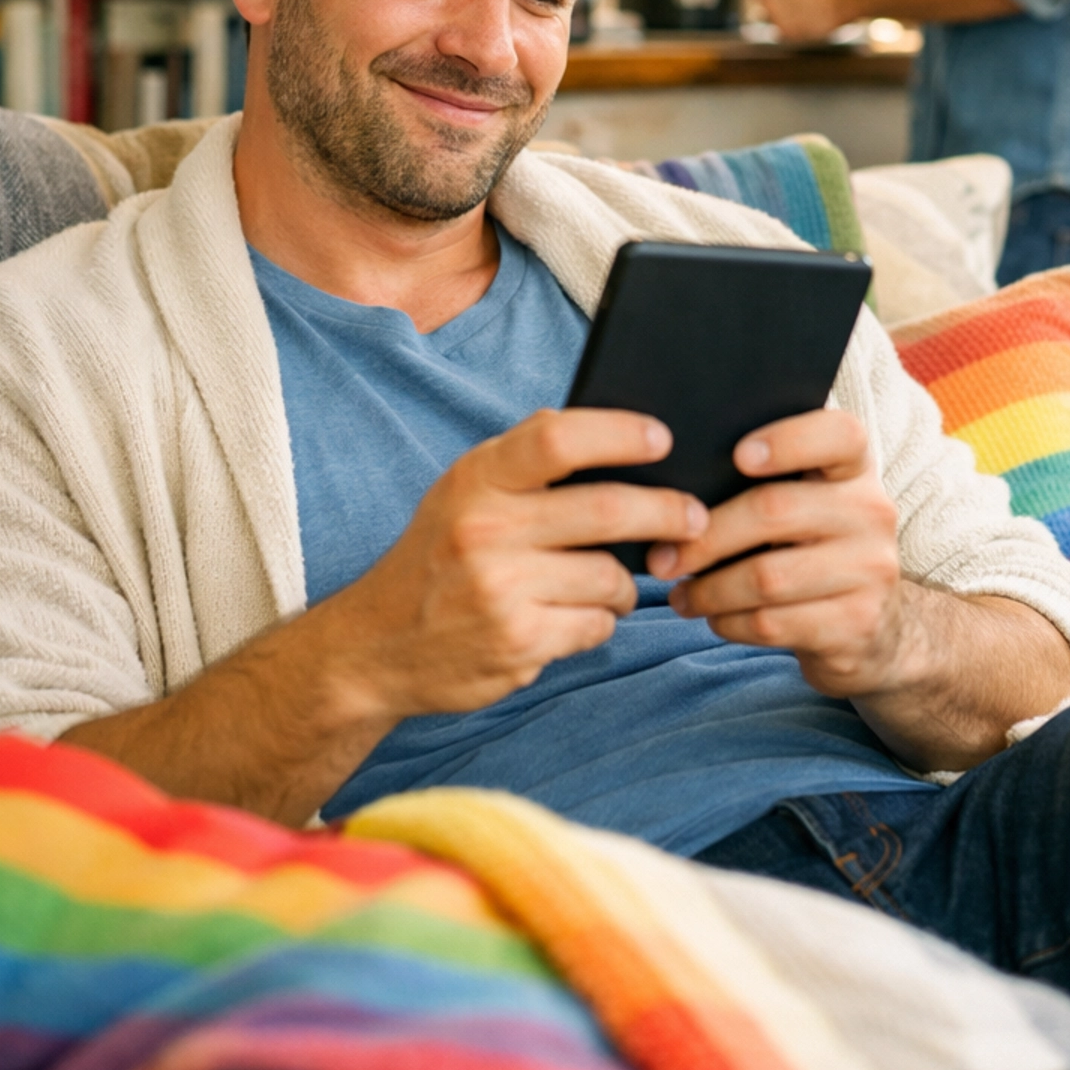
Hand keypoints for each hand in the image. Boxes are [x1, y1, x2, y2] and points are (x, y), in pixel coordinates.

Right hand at [321, 408, 706, 723]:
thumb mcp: (462, 491)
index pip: (557, 439)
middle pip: (609, 511)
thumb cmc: (437, 556)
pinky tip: (573, 617)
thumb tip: (605, 423)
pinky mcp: (518, 643)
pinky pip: (596, 625)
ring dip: (627, 583)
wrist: (374, 646)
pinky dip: (599, 621)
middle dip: (668, 513)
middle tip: (695, 518)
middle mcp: (486, 529)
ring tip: (609, 583)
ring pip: (612, 577)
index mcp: (477, 479)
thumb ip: (523, 457)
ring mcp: (501, 590)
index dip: (620, 434)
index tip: (663, 439)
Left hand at [651, 408, 910, 697]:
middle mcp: (871, 511)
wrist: (872, 624)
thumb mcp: (806, 502)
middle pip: (774, 511)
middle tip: (661, 557)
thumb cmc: (812, 547)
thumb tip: (674, 491)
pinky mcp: (857, 623)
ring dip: (709, 590)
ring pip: (766, 578)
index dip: (788, 440)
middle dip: (705, 537)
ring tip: (680, 594)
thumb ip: (762, 483)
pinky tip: (714, 617)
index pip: (839, 434)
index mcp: (854, 468)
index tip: (738, 455)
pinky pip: (774, 623)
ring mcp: (871, 569)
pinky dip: (730, 622)